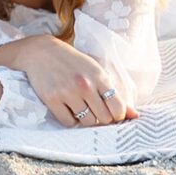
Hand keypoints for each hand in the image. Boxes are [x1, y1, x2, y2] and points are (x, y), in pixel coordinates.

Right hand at [0, 35, 138, 126]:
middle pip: (103, 118)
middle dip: (102, 119)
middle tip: (95, 112)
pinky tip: (69, 109)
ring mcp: (67, 92)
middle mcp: (85, 84)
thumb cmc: (72, 62)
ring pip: (86, 122)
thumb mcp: (95, 71)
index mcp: (99, 76)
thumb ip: (114, 93)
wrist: (41, 52)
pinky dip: (70, 120)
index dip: (117, 116)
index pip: (117, 108)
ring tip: (81, 108)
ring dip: (86, 120)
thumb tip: (134, 115)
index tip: (110, 113)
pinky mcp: (52, 99)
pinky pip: (68, 122)